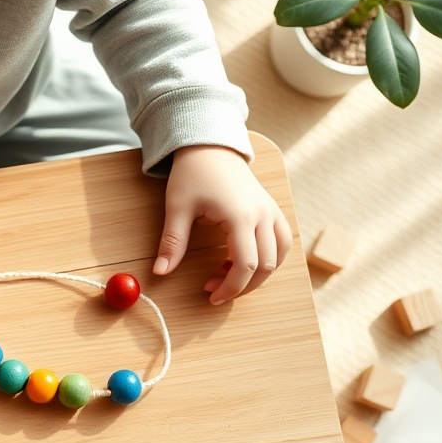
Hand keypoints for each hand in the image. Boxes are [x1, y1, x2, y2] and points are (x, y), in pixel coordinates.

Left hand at [154, 145, 290, 304]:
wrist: (210, 146)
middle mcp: (263, 215)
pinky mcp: (272, 209)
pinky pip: (281, 242)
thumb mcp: (177, 208)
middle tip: (214, 289)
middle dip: (242, 285)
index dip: (231, 288)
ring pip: (279, 256)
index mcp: (240, 216)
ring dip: (258, 273)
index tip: (212, 296)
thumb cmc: (192, 174)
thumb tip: (160, 272)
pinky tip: (241, 260)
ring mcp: (271, 211)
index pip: (246, 265)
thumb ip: (172, 243)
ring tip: (228, 276)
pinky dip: (267, 258)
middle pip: (266, 266)